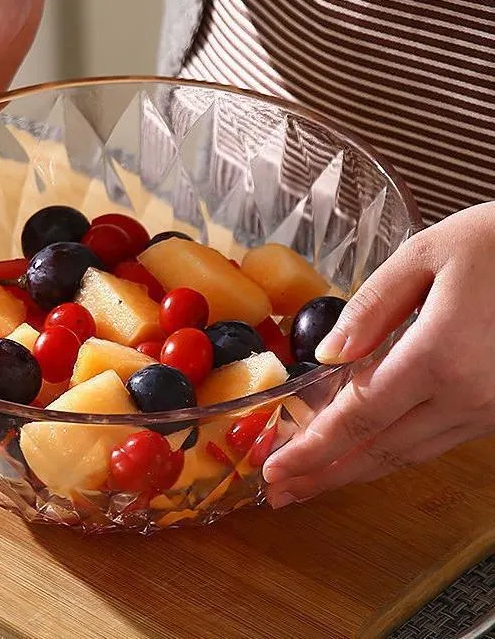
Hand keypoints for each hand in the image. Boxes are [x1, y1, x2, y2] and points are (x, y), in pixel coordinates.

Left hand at [263, 202, 494, 507]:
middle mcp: (469, 395)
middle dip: (325, 474)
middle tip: (282, 492)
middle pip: (380, 449)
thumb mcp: (426, 255)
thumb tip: (327, 354)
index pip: (358, 416)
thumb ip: (372, 307)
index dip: (312, 448)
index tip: (275, 471)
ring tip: (313, 481)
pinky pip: (437, 440)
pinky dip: (393, 451)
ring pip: (410, 453)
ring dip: (357, 470)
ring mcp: (490, 408)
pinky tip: (365, 451)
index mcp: (441, 355)